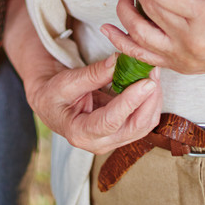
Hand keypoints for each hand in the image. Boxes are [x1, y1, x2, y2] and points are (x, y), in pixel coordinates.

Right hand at [26, 53, 161, 153]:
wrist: (52, 105)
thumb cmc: (54, 94)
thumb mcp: (66, 82)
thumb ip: (92, 74)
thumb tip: (117, 61)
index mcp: (80, 133)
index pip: (111, 121)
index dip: (131, 102)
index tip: (146, 82)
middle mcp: (99, 143)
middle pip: (134, 127)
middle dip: (148, 99)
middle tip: (153, 72)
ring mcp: (113, 140)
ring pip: (144, 126)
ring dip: (152, 100)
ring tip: (152, 73)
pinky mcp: (122, 133)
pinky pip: (143, 120)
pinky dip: (149, 101)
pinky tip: (149, 81)